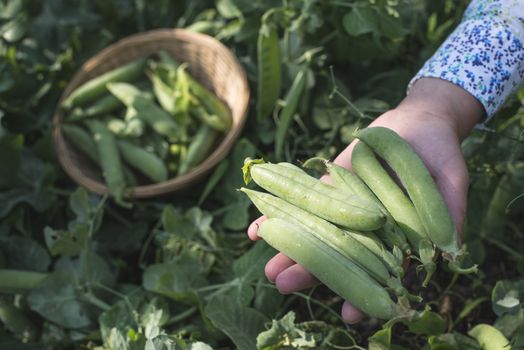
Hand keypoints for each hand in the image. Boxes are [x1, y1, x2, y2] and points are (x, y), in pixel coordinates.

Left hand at [247, 78, 483, 322]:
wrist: (418, 120)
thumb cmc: (440, 153)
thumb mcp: (451, 182)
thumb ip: (449, 215)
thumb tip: (449, 254)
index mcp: (394, 237)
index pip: (376, 271)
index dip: (364, 291)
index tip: (350, 313)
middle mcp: (365, 227)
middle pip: (336, 254)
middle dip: (311, 271)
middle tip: (283, 286)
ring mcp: (344, 206)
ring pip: (315, 230)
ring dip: (289, 247)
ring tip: (268, 267)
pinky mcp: (329, 184)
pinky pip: (303, 198)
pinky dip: (280, 210)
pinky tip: (256, 228)